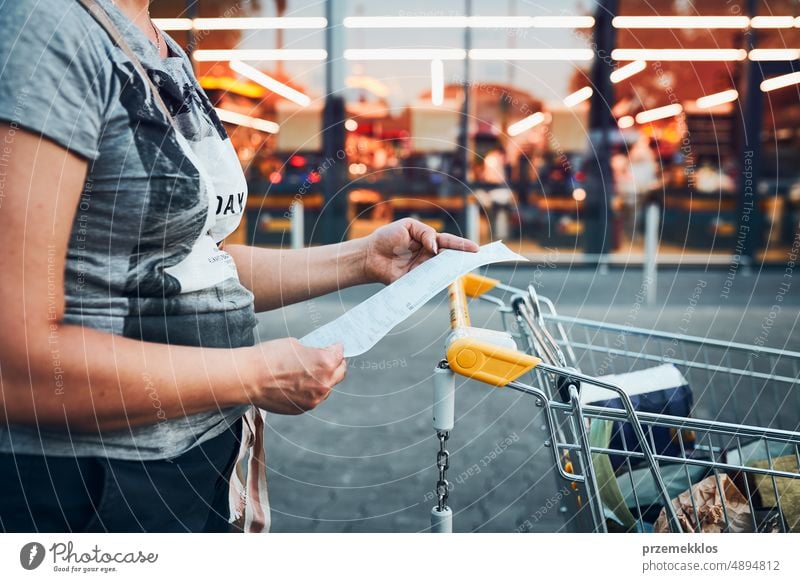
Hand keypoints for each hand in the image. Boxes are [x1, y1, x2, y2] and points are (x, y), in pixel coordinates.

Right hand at [247, 338, 345, 414]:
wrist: (249, 378)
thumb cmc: (270, 357)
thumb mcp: (296, 345)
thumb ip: (312, 352)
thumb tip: (316, 355)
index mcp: (325, 363)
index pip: (340, 354)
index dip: (336, 348)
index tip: (334, 347)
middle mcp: (324, 383)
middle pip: (340, 373)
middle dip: (336, 364)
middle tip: (329, 359)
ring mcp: (315, 398)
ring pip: (327, 388)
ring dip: (323, 380)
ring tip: (309, 372)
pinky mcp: (304, 408)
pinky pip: (314, 397)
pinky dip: (310, 390)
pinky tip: (298, 384)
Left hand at [363, 218, 478, 284]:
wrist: (370, 255)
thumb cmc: (387, 238)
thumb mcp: (408, 226)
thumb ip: (425, 233)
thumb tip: (436, 248)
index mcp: (428, 241)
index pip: (449, 242)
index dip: (462, 245)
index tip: (476, 249)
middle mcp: (428, 256)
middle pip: (449, 257)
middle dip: (462, 258)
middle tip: (475, 259)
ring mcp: (422, 269)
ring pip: (441, 270)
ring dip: (450, 269)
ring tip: (460, 267)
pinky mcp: (415, 281)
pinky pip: (428, 281)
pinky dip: (435, 280)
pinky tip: (442, 278)